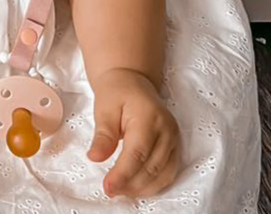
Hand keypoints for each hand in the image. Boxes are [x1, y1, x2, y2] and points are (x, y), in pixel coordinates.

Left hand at [86, 68, 180, 198]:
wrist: (132, 80)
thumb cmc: (117, 92)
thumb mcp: (104, 108)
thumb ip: (103, 135)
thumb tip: (95, 157)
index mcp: (148, 116)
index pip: (137, 153)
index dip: (123, 174)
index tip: (107, 187)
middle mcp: (166, 129)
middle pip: (151, 167)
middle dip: (130, 184)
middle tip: (110, 190)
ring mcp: (174, 138)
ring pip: (162, 174)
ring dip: (141, 188)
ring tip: (120, 190)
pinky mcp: (174, 146)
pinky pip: (168, 173)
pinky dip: (153, 185)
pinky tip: (136, 187)